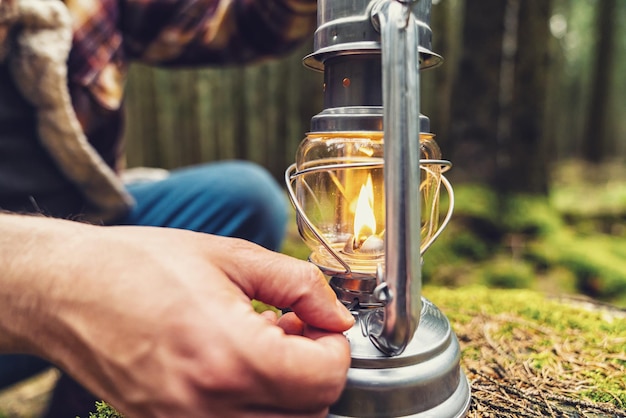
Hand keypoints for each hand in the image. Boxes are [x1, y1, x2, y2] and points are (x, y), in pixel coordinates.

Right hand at [0, 215, 353, 416]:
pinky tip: (237, 363)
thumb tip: (337, 314)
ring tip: (265, 343)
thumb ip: (299, 285)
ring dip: (288, 390)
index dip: (336, 348)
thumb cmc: (141, 265)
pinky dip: (253, 402)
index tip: (323, 324)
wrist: (69, 289)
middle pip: (308, 412)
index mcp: (227, 355)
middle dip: (316, 370)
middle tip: (296, 330)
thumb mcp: (231, 256)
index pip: (323, 380)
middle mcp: (206, 406)